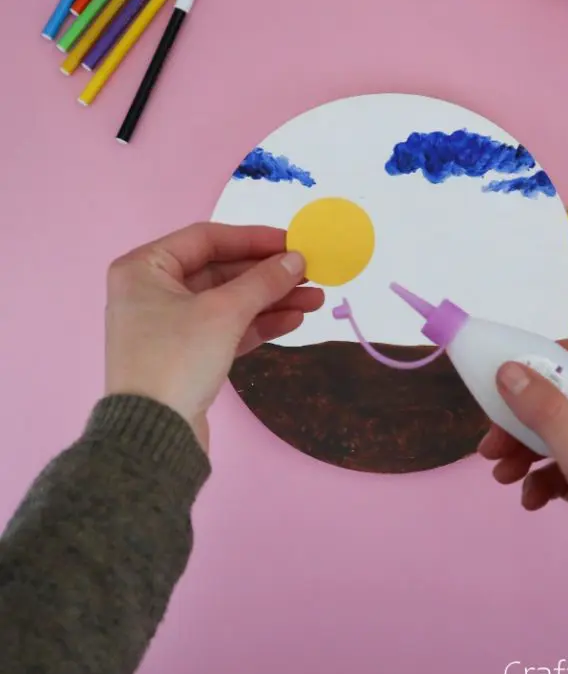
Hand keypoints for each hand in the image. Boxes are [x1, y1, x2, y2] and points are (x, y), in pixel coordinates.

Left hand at [104, 222, 324, 452]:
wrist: (153, 435)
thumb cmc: (177, 358)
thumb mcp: (224, 312)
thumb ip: (264, 281)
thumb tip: (297, 259)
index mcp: (145, 267)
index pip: (207, 238)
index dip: (254, 238)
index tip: (293, 241)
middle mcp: (153, 290)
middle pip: (222, 271)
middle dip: (269, 275)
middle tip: (311, 273)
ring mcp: (170, 324)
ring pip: (230, 301)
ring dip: (272, 300)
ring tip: (316, 299)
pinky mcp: (187, 353)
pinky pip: (228, 328)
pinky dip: (259, 323)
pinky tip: (295, 319)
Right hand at [478, 336, 567, 544]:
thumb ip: (546, 411)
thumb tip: (507, 369)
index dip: (549, 360)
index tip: (513, 379)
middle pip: (566, 397)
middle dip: (524, 421)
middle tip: (492, 443)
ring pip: (562, 431)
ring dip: (526, 451)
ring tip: (502, 477)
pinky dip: (545, 476)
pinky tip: (532, 500)